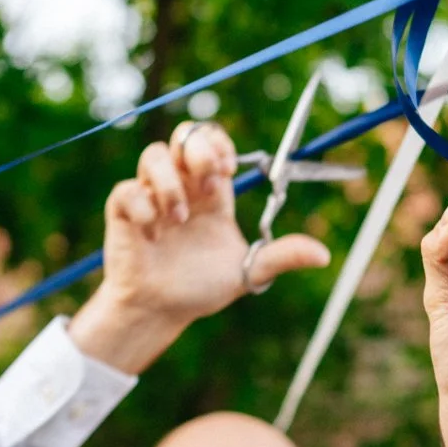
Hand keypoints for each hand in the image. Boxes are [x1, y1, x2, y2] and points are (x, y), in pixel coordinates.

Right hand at [69, 122, 329, 373]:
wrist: (162, 311)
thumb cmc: (201, 288)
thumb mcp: (247, 271)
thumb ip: (281, 257)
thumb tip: (324, 255)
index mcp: (212, 192)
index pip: (213, 142)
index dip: (220, 145)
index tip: (228, 172)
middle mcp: (182, 186)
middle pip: (184, 135)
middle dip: (199, 150)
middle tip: (211, 182)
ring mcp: (151, 196)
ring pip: (153, 155)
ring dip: (170, 184)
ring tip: (179, 218)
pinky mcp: (124, 211)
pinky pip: (127, 190)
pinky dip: (143, 206)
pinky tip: (154, 231)